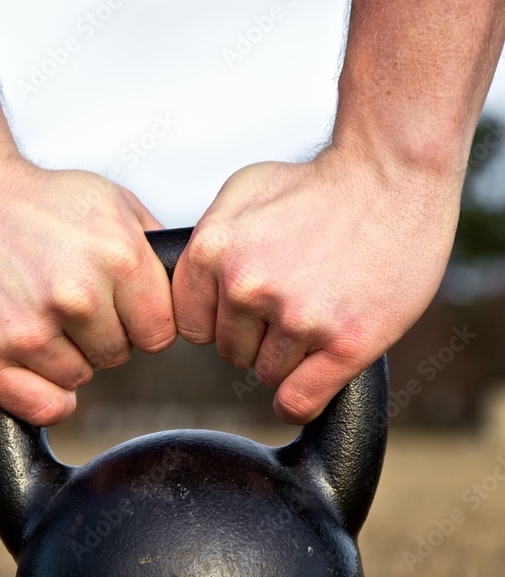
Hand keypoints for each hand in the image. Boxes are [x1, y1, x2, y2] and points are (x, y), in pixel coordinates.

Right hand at [0, 151, 175, 423]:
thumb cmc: (35, 200)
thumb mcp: (111, 202)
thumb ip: (154, 250)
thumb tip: (191, 292)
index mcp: (119, 256)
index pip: (160, 333)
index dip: (137, 320)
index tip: (113, 303)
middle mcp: (77, 295)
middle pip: (118, 356)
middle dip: (98, 334)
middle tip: (61, 297)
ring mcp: (28, 330)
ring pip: (78, 379)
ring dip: (63, 356)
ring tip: (33, 311)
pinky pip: (45, 408)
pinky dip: (42, 393)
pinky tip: (28, 357)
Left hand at [172, 147, 460, 422]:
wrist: (393, 175)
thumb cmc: (317, 185)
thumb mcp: (241, 193)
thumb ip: (207, 242)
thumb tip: (184, 285)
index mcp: (213, 250)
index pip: (193, 326)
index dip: (223, 320)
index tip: (250, 308)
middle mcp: (248, 285)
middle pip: (232, 352)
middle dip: (260, 336)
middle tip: (298, 301)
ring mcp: (297, 316)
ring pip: (269, 374)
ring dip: (292, 357)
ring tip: (321, 315)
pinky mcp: (344, 342)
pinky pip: (298, 400)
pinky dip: (301, 401)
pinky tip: (315, 379)